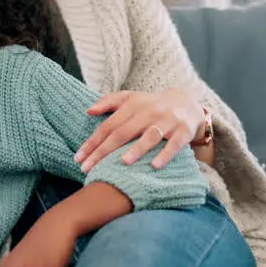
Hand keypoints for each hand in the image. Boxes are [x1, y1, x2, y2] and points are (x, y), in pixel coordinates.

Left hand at [76, 89, 202, 171]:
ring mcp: (167, 121)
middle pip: (123, 133)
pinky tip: (155, 166)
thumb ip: (109, 102)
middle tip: (89, 168)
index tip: (78, 158)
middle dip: (104, 151)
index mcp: (132, 106)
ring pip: (150, 136)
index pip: (108, 125)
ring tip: (123, 163)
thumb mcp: (130, 98)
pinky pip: (174, 144)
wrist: (187, 102)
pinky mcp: (183, 131)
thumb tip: (88, 111)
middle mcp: (148, 112)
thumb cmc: (151, 105)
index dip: (93, 142)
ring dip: (136, 149)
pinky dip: (165, 154)